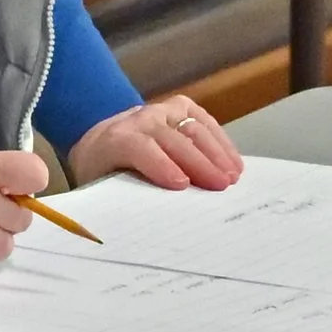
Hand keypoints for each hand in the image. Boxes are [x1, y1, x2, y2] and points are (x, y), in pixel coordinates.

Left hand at [67, 96, 242, 191]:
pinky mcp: (179, 108)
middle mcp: (139, 120)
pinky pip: (204, 120)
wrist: (98, 143)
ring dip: (217, 152)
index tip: (182, 185)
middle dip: (199, 162)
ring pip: (193, 126)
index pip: (140, 147)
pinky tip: (233, 162)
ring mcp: (161, 111)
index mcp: (114, 140)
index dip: (161, 164)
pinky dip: (221, 141)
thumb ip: (119, 198)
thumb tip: (144, 222)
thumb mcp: (100, 188)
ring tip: (233, 176)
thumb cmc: (102, 174)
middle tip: (221, 186)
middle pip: (173, 138)